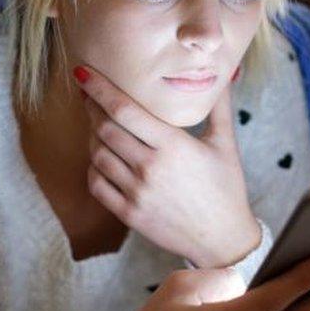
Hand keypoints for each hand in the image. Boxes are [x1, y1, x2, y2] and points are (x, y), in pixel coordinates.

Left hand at [74, 64, 259, 267]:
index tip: (83, 72)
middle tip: (89, 95)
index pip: (124, 110)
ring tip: (97, 125)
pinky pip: (97, 184)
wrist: (223, 238)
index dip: (99, 89)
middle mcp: (150, 168)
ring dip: (92, 136)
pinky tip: (101, 157)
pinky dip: (93, 167)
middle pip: (104, 129)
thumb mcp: (225, 143)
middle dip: (91, 108)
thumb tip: (225, 72)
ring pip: (97, 155)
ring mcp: (137, 192)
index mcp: (173, 145)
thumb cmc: (226, 187)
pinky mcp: (129, 213)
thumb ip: (218, 105)